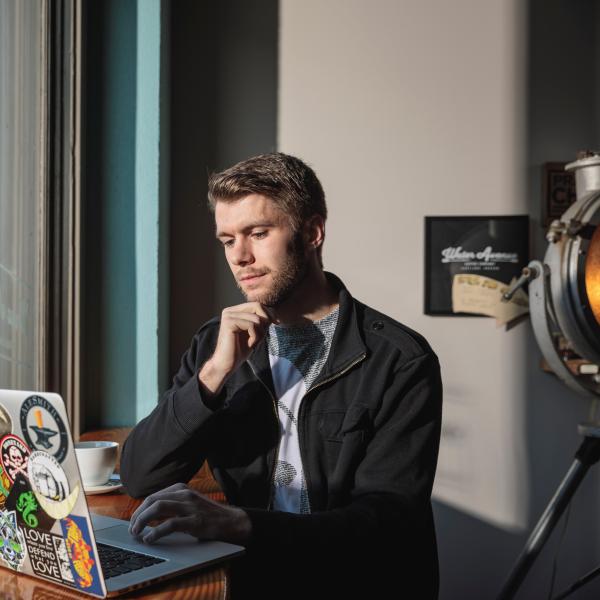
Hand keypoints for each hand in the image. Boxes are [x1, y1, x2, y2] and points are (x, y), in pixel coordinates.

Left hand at [128, 482, 251, 544]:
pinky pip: (170, 524)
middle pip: (152, 500)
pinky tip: (150, 539)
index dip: (139, 510)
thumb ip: (172, 505)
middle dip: (137, 515)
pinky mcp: (194, 520)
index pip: (153, 496)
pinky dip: (156, 532)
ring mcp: (190, 506)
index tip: (133, 521)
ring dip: (142, 521)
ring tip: (137, 533)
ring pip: (158, 508)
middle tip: (132, 529)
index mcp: (181, 488)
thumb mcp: (188, 503)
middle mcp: (184, 494)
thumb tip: (147, 517)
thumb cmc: (207, 515)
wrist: (230, 521)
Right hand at [200, 302, 271, 393]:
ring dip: (260, 333)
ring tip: (253, 343)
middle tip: (261, 336)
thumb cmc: (240, 350)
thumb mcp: (254, 332)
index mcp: (234, 311)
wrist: (226, 365)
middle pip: (257, 306)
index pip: (257, 305)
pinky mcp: (229, 323)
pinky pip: (252, 325)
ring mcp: (228, 316)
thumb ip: (261, 320)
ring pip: (257, 318)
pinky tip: (250, 344)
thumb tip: (273, 312)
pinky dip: (256, 337)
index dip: (269, 314)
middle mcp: (229, 311)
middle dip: (265, 321)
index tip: (276, 323)